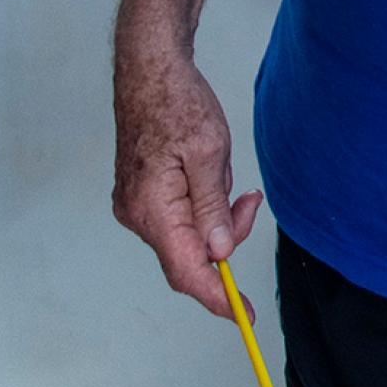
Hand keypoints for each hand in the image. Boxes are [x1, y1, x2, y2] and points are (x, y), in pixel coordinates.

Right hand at [113, 51, 261, 319]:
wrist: (150, 70)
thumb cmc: (179, 103)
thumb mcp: (210, 151)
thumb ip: (213, 206)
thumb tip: (220, 253)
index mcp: (153, 210)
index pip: (187, 272)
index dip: (218, 298)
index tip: (245, 315)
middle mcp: (137, 215)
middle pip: (190, 254)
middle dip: (226, 237)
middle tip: (251, 201)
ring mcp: (135, 205)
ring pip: (186, 233)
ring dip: (215, 213)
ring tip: (224, 168)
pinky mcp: (141, 194)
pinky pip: (178, 215)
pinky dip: (201, 204)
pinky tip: (209, 170)